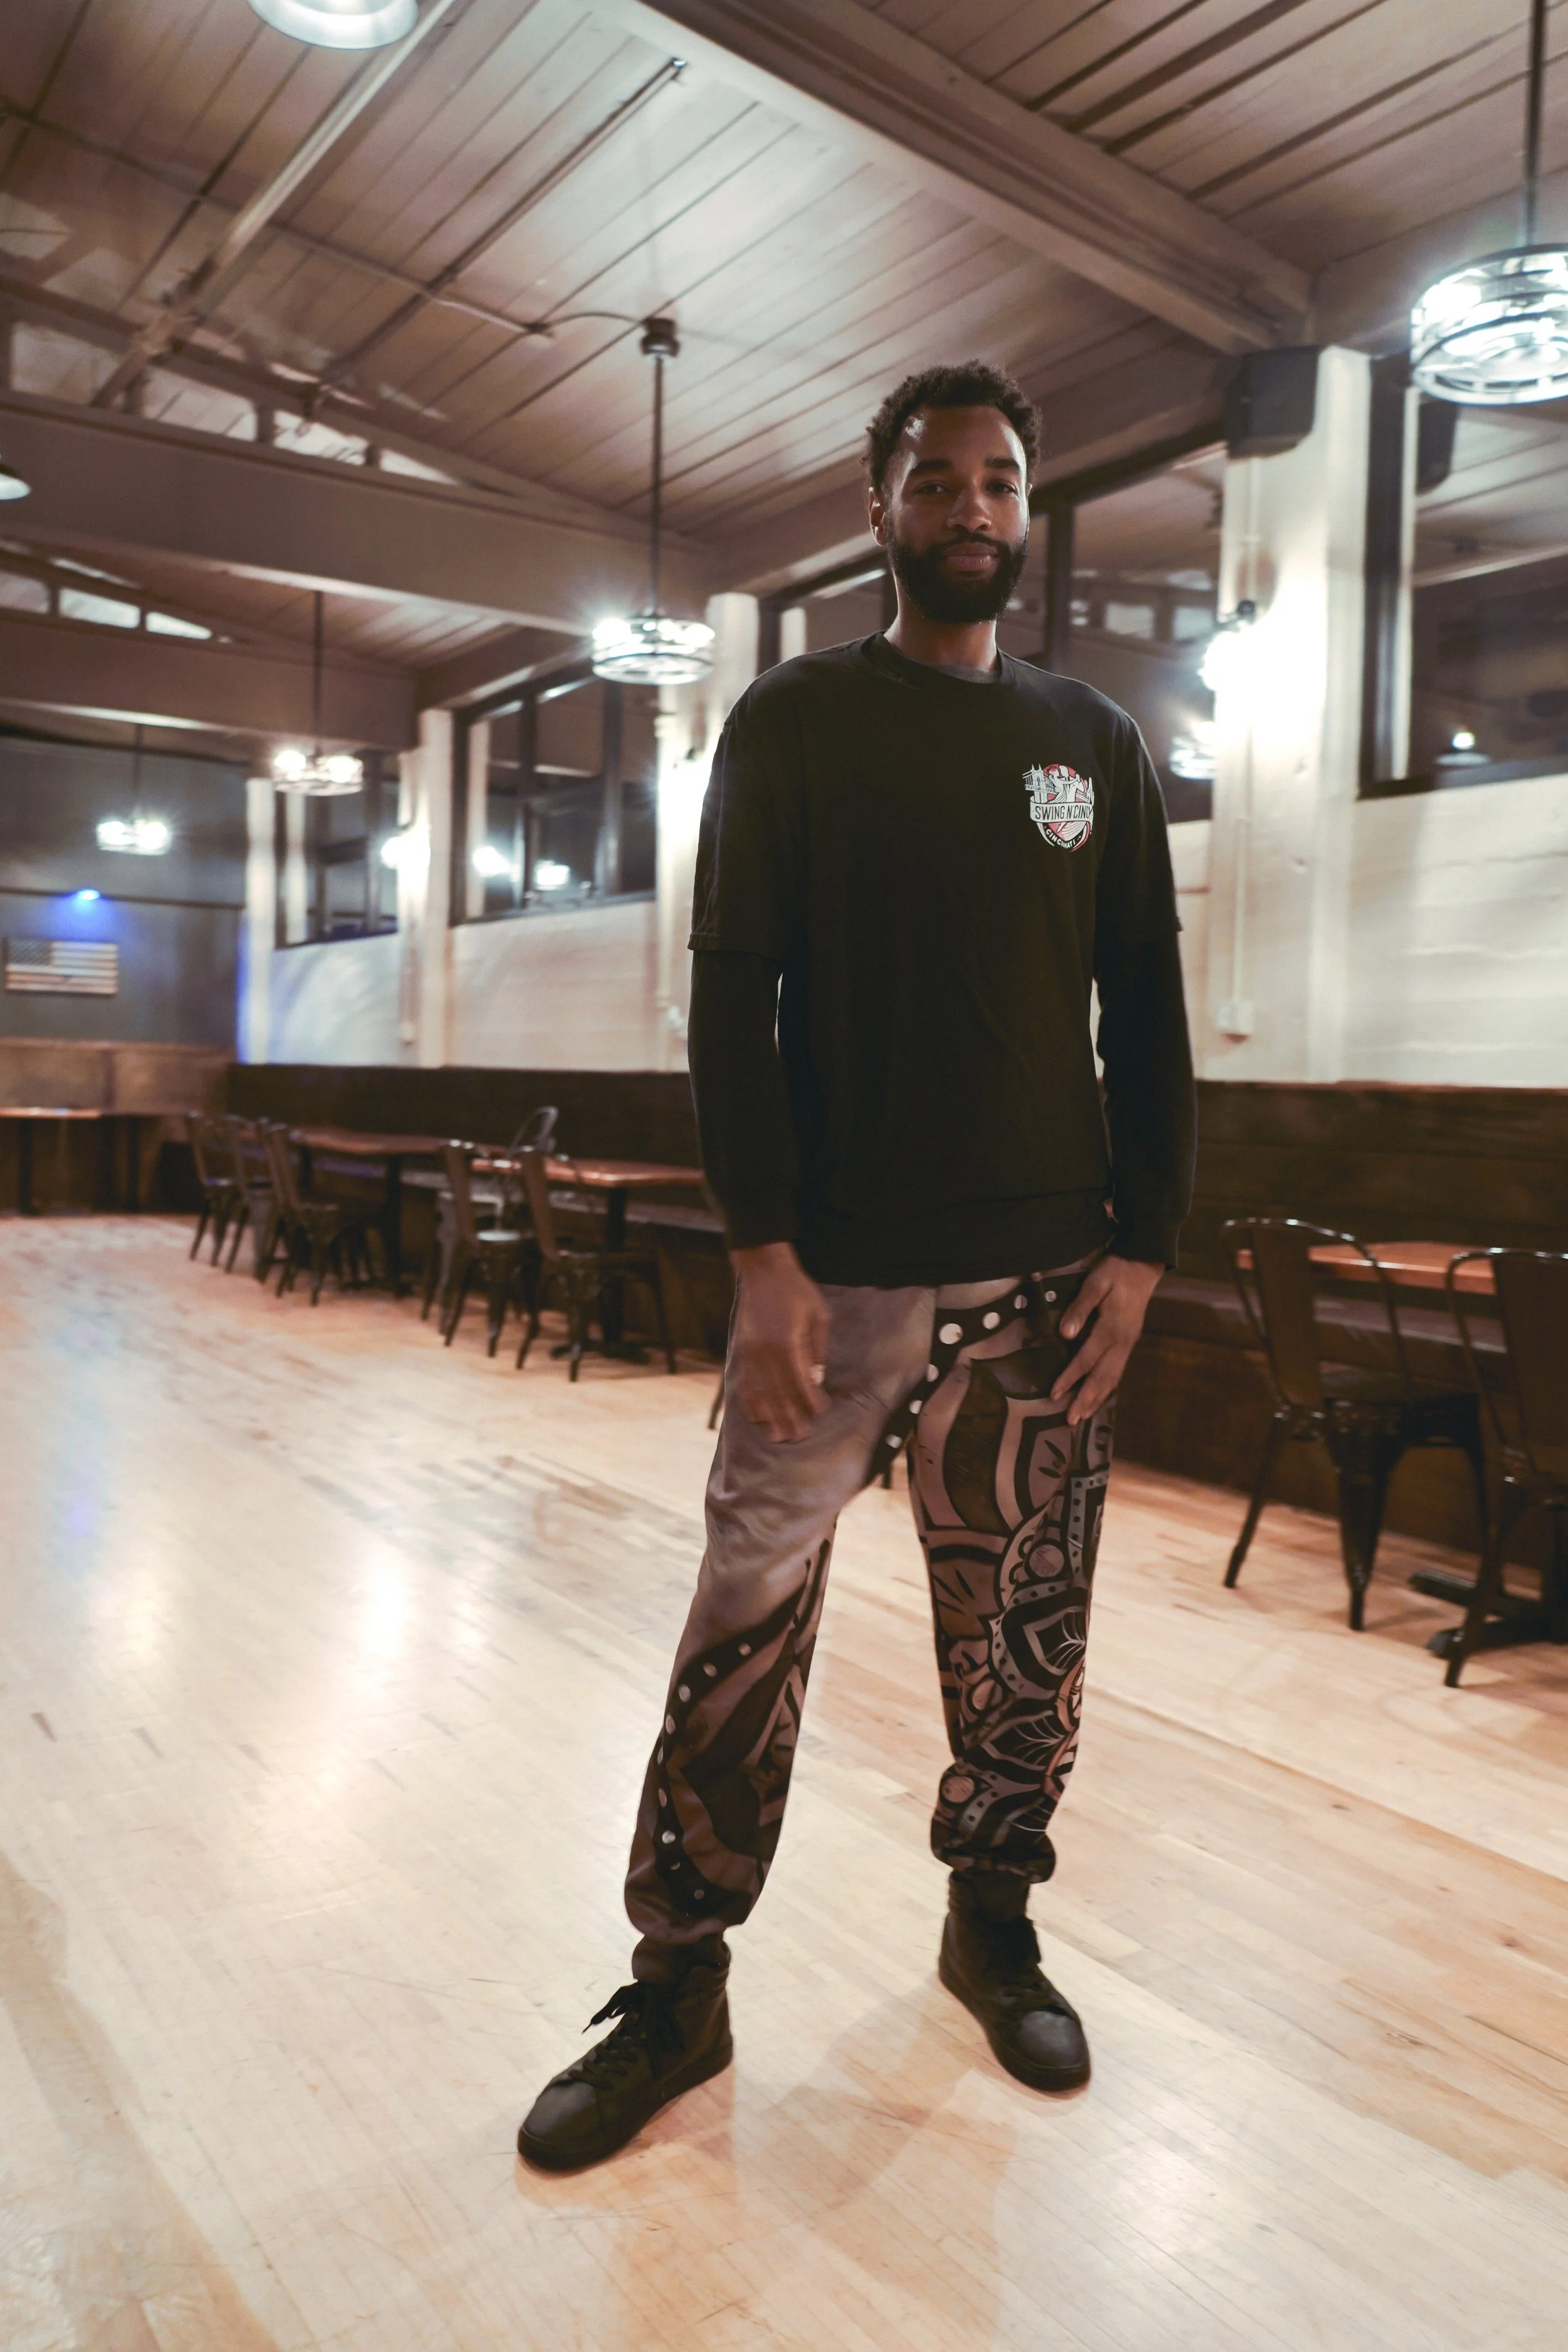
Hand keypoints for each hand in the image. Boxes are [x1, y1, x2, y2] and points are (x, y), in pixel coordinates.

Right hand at [729, 1243, 831, 1441]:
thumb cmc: (796, 1291)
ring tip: (776, 1435)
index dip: (810, 1401)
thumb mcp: (819, 1316)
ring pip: (759, 1393)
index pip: (800, 1383)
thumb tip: (815, 1380)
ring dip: (768, 1417)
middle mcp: (765, 1353)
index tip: (820, 1413)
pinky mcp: (740, 1350)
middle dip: (789, 1418)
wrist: (763, 1271)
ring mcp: (749, 1353)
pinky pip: (742, 1382)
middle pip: (778, 1394)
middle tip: (797, 1437)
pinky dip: (749, 1401)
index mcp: (787, 1344)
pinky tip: (755, 1416)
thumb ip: (818, 1350)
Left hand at [1049, 1255, 1162, 1426]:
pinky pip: (1118, 1371)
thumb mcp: (1096, 1283)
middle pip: (1102, 1378)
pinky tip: (1100, 1395)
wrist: (1144, 1263)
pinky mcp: (1130, 1341)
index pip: (1086, 1359)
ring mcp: (1128, 1343)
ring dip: (1097, 1398)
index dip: (1069, 1377)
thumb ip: (1080, 1308)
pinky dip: (1107, 1387)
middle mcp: (1122, 1342)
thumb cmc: (1116, 1271)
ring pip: (1113, 1378)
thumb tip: (1065, 1334)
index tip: (1054, 1394)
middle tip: (1070, 1421)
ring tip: (1083, 1416)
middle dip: (1085, 1400)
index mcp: (1111, 1329)